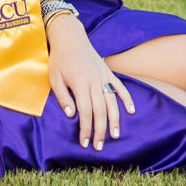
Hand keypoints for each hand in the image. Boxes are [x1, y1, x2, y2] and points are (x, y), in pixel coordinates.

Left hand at [45, 15, 134, 150]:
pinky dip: (127, 99)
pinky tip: (131, 111)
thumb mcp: (54, 78)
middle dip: (100, 130)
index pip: (85, 111)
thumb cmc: (60, 60)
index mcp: (80, 83)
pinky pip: (120, 87)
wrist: (70, 38)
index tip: (85, 142)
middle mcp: (94, 81)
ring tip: (115, 135)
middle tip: (98, 146)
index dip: (86, 129)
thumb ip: (62, 97)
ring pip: (112, 101)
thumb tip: (72, 115)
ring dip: (114, 120)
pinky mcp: (108, 72)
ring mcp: (103, 76)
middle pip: (100, 110)